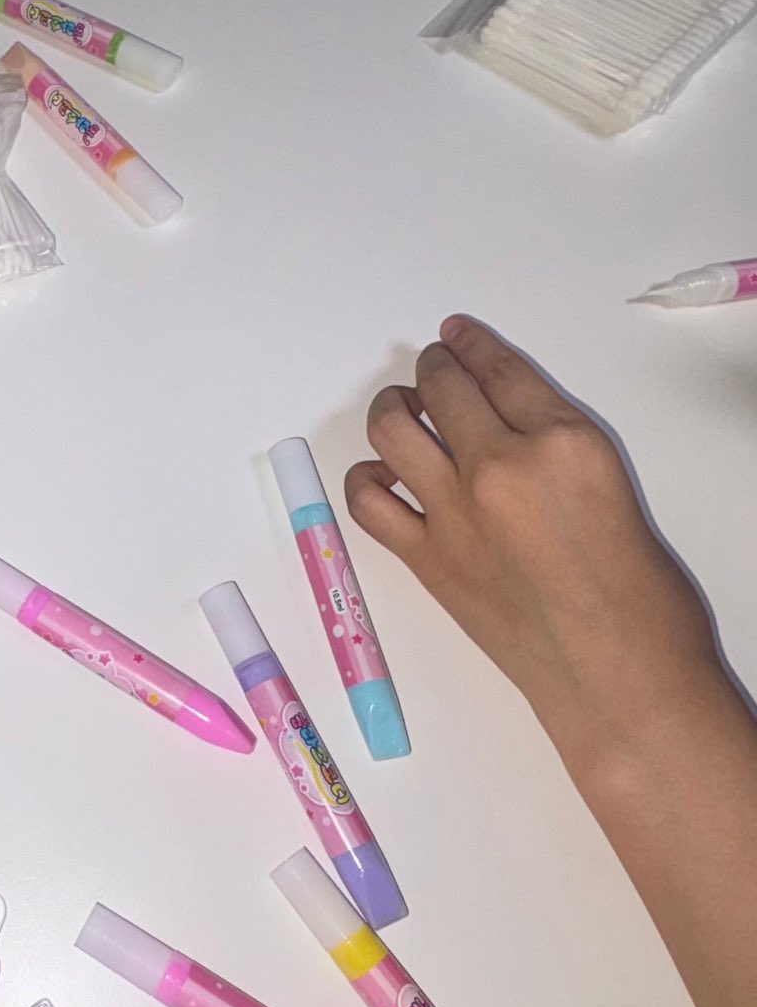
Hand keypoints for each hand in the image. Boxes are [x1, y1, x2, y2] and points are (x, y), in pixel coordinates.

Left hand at [346, 316, 717, 765]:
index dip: (472, 345)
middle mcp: (501, 464)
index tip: (454, 333)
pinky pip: (369, 501)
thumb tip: (507, 433)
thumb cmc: (639, 591)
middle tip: (431, 372)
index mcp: (565, 439)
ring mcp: (456, 512)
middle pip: (444, 387)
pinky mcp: (427, 560)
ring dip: (393, 409)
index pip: (502, 370)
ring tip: (403, 414)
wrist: (615, 673)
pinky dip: (368, 480)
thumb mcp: (613, 487)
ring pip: (394, 429)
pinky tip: (385, 481)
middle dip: (433, 369)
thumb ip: (557, 450)